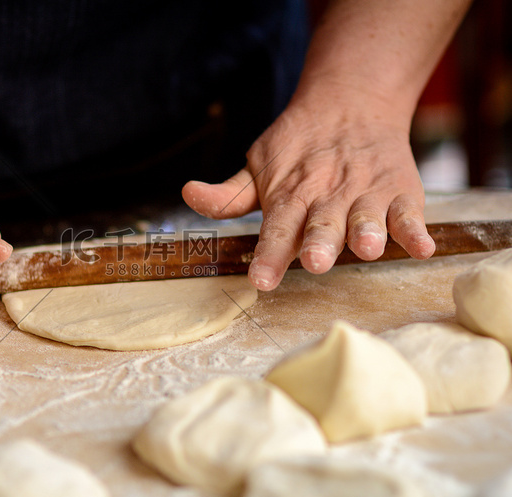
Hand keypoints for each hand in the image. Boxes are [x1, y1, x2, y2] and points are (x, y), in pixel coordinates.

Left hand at [183, 88, 435, 290]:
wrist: (350, 100)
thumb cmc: (296, 146)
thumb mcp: (257, 166)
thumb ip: (228, 194)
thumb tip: (188, 195)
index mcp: (290, 195)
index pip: (276, 228)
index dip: (268, 255)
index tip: (260, 281)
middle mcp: (327, 196)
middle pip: (322, 224)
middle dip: (319, 243)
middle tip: (315, 261)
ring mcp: (365, 193)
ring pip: (366, 216)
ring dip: (367, 232)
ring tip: (368, 248)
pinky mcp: (399, 189)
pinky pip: (409, 211)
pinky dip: (416, 229)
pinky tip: (422, 247)